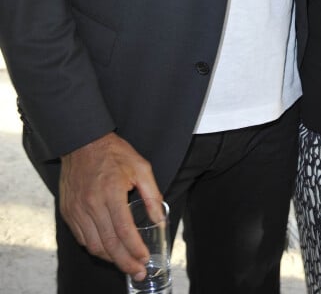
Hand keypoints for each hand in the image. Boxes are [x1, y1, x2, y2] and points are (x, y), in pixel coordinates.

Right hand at [59, 132, 162, 278]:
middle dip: (125, 262)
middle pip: (109, 243)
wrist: (82, 141)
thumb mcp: (140, 166)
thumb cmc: (113, 153)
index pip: (124, 230)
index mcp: (111, 191)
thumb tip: (160, 219)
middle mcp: (91, 204)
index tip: (145, 259)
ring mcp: (77, 209)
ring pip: (94, 245)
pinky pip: (82, 238)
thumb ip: (152, 194)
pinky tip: (107, 249)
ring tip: (125, 263)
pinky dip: (96, 247)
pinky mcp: (68, 211)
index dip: (135, 249)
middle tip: (138, 272)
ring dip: (110, 258)